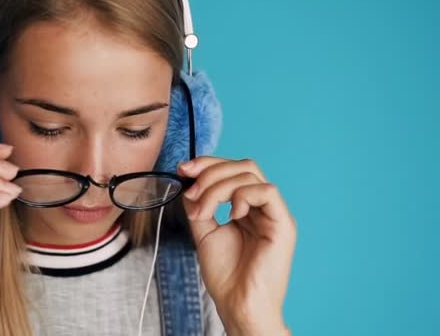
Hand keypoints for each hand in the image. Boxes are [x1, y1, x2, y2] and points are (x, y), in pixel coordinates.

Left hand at [178, 157, 295, 335]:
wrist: (238, 304)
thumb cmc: (226, 275)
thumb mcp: (204, 232)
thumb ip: (200, 205)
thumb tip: (189, 181)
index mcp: (247, 208)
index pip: (233, 171)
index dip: (208, 164)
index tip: (184, 169)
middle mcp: (263, 207)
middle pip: (242, 166)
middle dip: (211, 172)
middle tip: (192, 191)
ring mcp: (274, 214)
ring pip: (250, 175)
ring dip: (219, 187)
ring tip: (204, 210)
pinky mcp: (283, 224)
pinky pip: (267, 192)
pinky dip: (242, 196)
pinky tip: (232, 215)